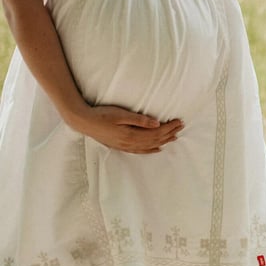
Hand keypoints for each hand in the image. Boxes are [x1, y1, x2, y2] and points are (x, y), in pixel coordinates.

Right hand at [68, 105, 183, 153]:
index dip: (169, 128)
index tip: (179, 122)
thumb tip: (157, 124)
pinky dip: (151, 150)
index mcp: (131, 134)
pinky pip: (140, 151)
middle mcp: (130, 143)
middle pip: (155, 140)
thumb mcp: (121, 114)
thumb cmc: (101, 115)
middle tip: (181, 127)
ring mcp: (125, 146)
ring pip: (149, 146)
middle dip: (170, 133)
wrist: (83, 122)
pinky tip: (157, 149)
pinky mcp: (121, 146)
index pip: (156, 133)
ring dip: (163, 141)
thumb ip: (139, 120)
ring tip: (175, 137)